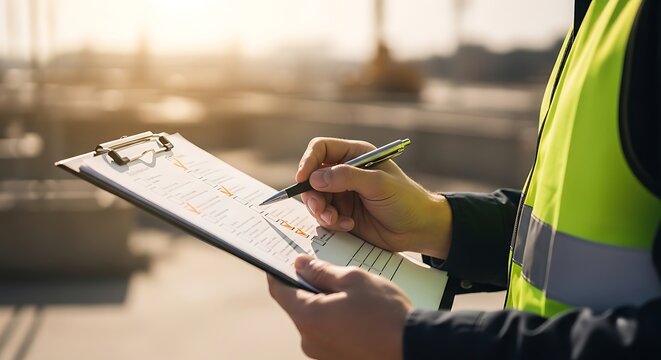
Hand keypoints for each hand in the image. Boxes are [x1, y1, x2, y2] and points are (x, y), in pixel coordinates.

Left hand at [268, 255, 411, 359]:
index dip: (277, 272)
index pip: (279, 291)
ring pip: (314, 320)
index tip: (282, 259)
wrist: (413, 347)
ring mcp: (321, 354)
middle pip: (298, 305)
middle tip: (327, 270)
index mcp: (308, 317)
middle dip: (308, 286)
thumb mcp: (354, 279)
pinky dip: (335, 320)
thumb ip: (321, 271)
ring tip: (350, 292)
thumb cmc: (385, 313)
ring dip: (324, 303)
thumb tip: (300, 264)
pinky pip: (327, 333)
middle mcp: (308, 340)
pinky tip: (356, 311)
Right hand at [297, 137, 451, 258]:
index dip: (308, 161)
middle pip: (311, 177)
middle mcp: (345, 172)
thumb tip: (315, 178)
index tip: (303, 179)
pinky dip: (331, 223)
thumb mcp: (379, 184)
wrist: (418, 229)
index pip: (320, 149)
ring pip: (314, 199)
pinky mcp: (342, 214)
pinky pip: (323, 216)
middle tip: (321, 210)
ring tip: (337, 221)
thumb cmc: (406, 200)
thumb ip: (348, 177)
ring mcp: (342, 194)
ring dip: (321, 212)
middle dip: (312, 195)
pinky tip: (348, 226)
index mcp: (354, 155)